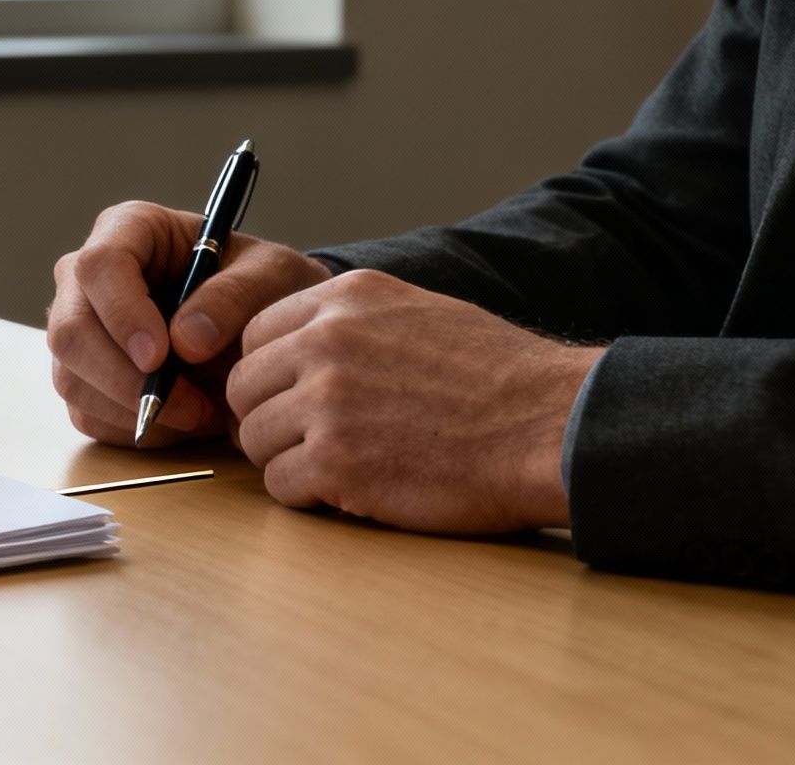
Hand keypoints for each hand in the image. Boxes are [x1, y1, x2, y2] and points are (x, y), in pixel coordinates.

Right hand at [47, 201, 333, 447]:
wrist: (257, 329)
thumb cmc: (261, 286)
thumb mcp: (272, 276)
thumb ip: (234, 297)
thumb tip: (185, 342)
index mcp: (129, 230)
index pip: (99, 266)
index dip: (122, 314)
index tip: (160, 357)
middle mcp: (88, 278)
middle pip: (69, 331)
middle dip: (124, 380)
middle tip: (190, 406)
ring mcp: (78, 329)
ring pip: (71, 380)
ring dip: (134, 411)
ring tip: (200, 411)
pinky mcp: (82, 377)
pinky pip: (86, 415)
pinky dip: (133, 430)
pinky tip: (180, 420)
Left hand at [229, 270, 599, 532]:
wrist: (551, 427)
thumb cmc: (497, 378)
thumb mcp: (417, 313)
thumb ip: (349, 323)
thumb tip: (294, 347)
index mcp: (345, 299)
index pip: (254, 333)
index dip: (269, 373)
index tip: (291, 397)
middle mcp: (325, 341)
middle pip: (243, 388)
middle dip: (268, 418)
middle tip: (309, 441)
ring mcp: (326, 402)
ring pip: (254, 439)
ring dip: (288, 460)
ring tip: (341, 466)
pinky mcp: (335, 463)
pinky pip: (280, 485)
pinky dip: (308, 496)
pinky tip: (352, 491)